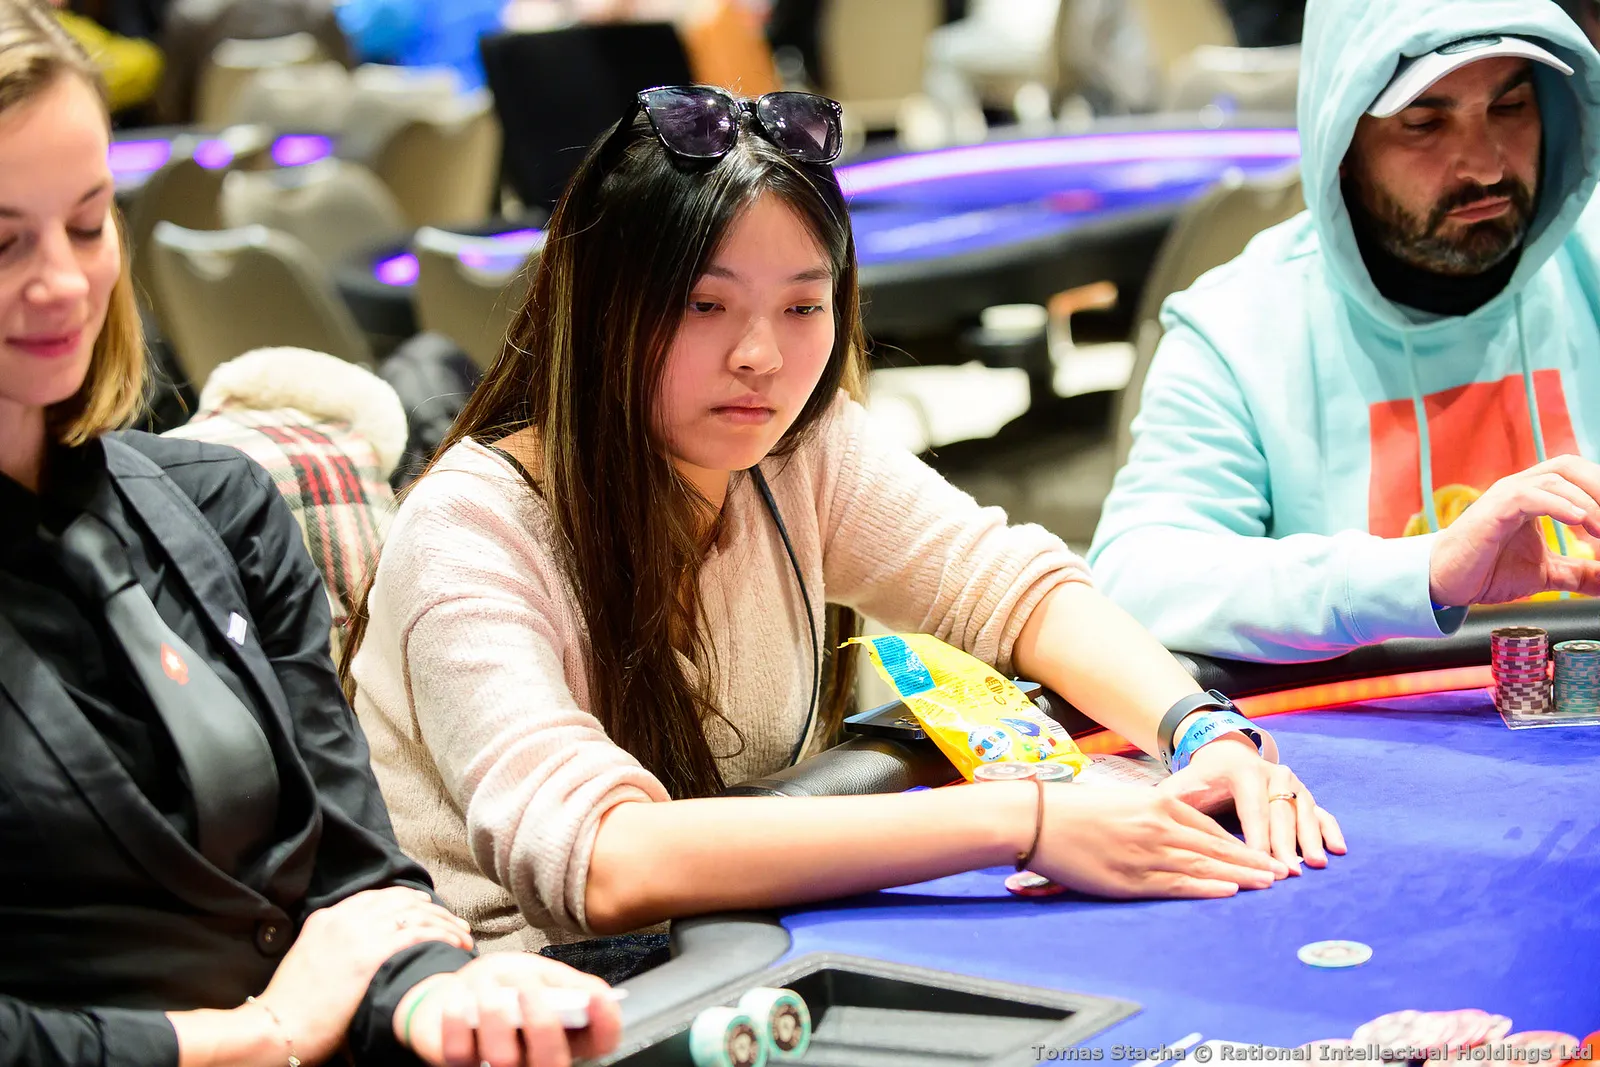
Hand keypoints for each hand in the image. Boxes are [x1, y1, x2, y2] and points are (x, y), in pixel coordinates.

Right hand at [255, 887, 474, 1062]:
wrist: (278, 1026)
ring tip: (463, 936)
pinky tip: (455, 944)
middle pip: (403, 900)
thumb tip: (364, 950)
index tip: (430, 910)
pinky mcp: (369, 954)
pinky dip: (442, 936)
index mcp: (328, 916)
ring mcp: (357, 933)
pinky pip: (417, 934)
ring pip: (416, 914)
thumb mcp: (311, 958)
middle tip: (456, 923)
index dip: (412, 901)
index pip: (380, 896)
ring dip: (446, 923)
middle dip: (436, 910)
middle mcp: (344, 918)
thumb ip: (337, 944)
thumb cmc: (295, 1005)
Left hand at [398, 954, 622, 1066]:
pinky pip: (459, 1052)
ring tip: (488, 987)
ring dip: (494, 1012)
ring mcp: (501, 1065)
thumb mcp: (545, 974)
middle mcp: (537, 1058)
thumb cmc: (510, 984)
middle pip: (553, 1063)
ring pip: (505, 1058)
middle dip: (542, 1024)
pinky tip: (460, 999)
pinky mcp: (462, 1064)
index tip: (597, 999)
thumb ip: (571, 984)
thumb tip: (599, 996)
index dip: (606, 1025)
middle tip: (529, 988)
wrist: (466, 990)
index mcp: (567, 1035)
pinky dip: (456, 1017)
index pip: (601, 1042)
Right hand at [1030, 782, 1288, 897]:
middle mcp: (1159, 826)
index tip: (1263, 854)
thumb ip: (1149, 815)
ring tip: (1269, 884)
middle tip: (1282, 873)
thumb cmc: (1073, 811)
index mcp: (1157, 804)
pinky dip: (1207, 887)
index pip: (1210, 827)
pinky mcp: (1132, 877)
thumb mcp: (1120, 803)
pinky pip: (1178, 883)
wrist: (1038, 818)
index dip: (1240, 844)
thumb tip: (1169, 831)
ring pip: (1205, 865)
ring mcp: (1147, 852)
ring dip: (1241, 875)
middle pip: (1217, 847)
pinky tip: (1230, 891)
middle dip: (1252, 861)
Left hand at [1162, 735, 1345, 874]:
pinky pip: (1321, 811)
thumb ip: (1171, 805)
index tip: (1257, 862)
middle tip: (1290, 872)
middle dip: (1286, 844)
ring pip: (1304, 811)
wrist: (1223, 756)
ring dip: (1311, 838)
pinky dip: (1329, 829)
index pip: (1251, 809)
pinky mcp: (1303, 793)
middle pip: (1281, 813)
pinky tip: (1338, 849)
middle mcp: (1272, 773)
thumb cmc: (1199, 780)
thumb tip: (1155, 824)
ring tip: (1316, 863)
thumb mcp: (1181, 788)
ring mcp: (1291, 783)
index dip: (1257, 837)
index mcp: (1242, 771)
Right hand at [1428, 456, 1599, 606]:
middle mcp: (1521, 487)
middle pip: (1571, 466)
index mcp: (1535, 495)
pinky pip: (1531, 496)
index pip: (1579, 477)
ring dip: (1588, 502)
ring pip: (1557, 478)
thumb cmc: (1486, 570)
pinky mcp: (1494, 509)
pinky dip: (1559, 504)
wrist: (1445, 581)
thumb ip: (1579, 574)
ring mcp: (1507, 495)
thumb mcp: (1546, 574)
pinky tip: (1578, 521)